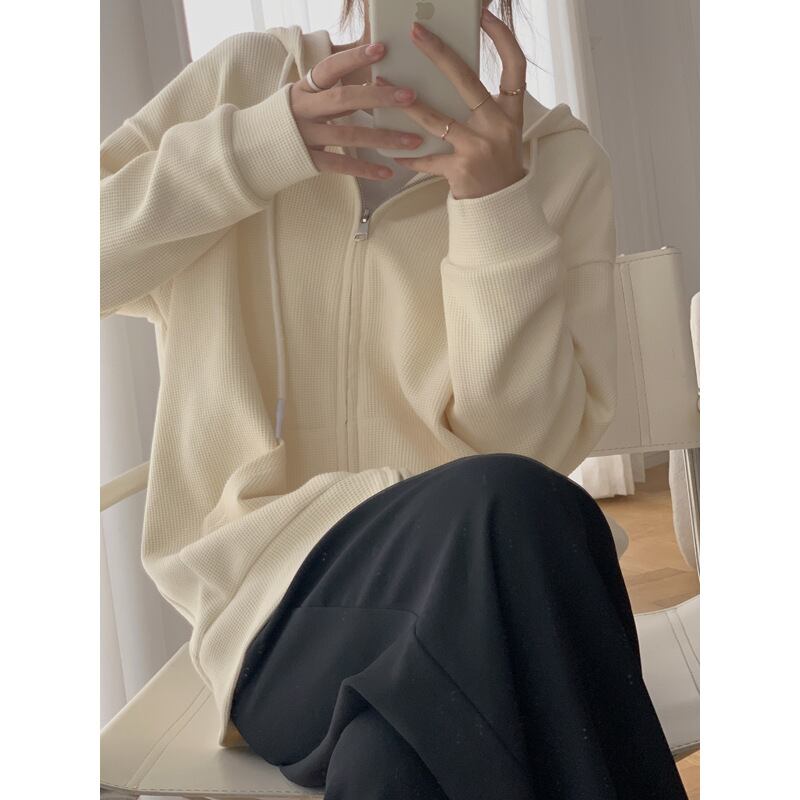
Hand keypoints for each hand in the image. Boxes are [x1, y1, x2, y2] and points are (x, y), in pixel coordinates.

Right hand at [290, 43, 423, 179]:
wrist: (254, 149)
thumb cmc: (290, 121)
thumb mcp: (306, 99)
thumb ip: (335, 93)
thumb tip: (375, 85)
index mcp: (304, 89)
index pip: (330, 68)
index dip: (354, 58)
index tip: (381, 49)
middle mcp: (304, 109)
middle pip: (344, 99)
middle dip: (379, 97)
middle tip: (409, 97)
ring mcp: (306, 136)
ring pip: (349, 135)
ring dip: (383, 138)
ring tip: (411, 141)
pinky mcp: (309, 161)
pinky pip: (341, 165)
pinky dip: (366, 169)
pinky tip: (387, 171)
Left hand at [388, 7, 527, 199]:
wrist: (501, 205)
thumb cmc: (496, 162)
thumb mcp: (500, 129)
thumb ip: (483, 105)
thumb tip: (448, 72)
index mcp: (511, 111)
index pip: (515, 65)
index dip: (502, 38)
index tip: (484, 15)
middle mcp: (499, 126)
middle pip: (468, 81)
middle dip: (440, 54)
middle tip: (416, 32)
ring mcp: (479, 148)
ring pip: (438, 119)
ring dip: (408, 102)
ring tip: (383, 84)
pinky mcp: (461, 170)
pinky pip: (427, 158)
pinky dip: (408, 155)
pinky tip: (391, 149)